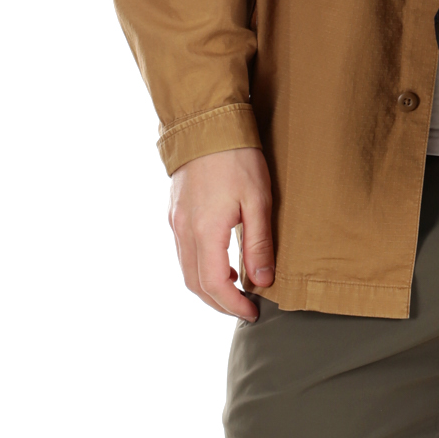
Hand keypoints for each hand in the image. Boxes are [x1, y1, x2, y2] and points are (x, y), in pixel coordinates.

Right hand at [168, 147, 274, 319]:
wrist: (207, 124)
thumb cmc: (237, 158)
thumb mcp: (258, 200)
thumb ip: (259, 244)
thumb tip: (263, 281)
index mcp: (205, 231)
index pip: (215, 285)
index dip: (233, 306)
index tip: (252, 314)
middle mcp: (184, 231)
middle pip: (195, 284)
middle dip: (219, 303)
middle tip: (245, 309)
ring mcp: (176, 221)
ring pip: (186, 270)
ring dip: (209, 287)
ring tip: (237, 289)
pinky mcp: (175, 212)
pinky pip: (184, 252)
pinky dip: (201, 268)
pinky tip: (223, 263)